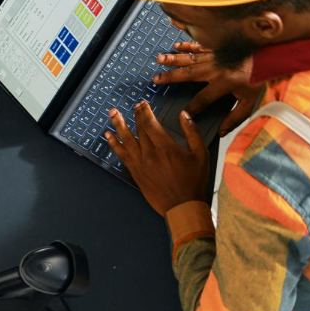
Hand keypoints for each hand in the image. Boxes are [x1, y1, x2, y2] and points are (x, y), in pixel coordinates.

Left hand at [104, 101, 210, 215]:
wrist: (182, 206)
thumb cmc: (193, 181)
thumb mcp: (201, 155)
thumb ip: (192, 132)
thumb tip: (184, 115)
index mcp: (166, 148)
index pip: (150, 124)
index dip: (145, 112)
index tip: (143, 104)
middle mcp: (150, 154)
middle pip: (138, 129)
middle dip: (135, 115)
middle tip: (133, 106)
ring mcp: (140, 164)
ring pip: (126, 140)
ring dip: (118, 125)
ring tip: (112, 113)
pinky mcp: (136, 173)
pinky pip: (122, 155)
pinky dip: (114, 144)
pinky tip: (108, 136)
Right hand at [154, 42, 263, 133]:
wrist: (271, 56)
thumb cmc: (261, 79)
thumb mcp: (251, 103)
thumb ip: (235, 118)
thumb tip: (221, 131)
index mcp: (224, 83)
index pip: (203, 99)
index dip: (192, 108)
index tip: (182, 114)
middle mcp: (216, 69)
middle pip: (189, 74)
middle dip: (171, 77)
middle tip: (156, 79)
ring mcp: (216, 56)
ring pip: (191, 58)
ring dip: (174, 59)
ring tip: (159, 60)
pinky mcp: (218, 48)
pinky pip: (199, 46)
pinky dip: (187, 45)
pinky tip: (176, 45)